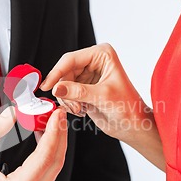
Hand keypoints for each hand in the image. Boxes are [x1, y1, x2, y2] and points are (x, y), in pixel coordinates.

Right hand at [0, 107, 67, 180]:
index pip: (44, 158)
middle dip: (59, 136)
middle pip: (54, 164)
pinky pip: (44, 175)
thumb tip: (14, 112)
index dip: (53, 133)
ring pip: (52, 170)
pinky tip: (43, 138)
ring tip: (51, 123)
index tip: (56, 115)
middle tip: (58, 115)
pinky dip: (47, 155)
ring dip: (55, 145)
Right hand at [40, 44, 164, 169]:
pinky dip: (69, 103)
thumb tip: (57, 88)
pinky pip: (65, 93)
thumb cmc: (128, 108)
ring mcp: (88, 75)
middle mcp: (94, 62)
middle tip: (73, 105)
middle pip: (64, 72)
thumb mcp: (102, 97)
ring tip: (80, 109)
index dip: (57, 73)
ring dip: (67, 99)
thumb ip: (78, 92)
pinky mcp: (83, 88)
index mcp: (102, 55)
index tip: (47, 86)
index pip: (71, 59)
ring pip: (62, 84)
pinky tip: (81, 110)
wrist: (133, 125)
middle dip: (64, 90)